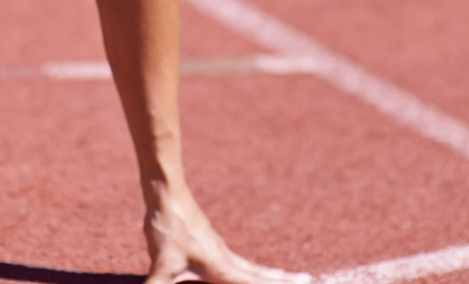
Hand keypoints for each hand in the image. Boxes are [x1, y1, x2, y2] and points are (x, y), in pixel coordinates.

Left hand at [143, 191, 312, 283]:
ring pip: (252, 266)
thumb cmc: (168, 227)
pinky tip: (246, 269)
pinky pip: (239, 261)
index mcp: (220, 267)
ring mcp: (220, 250)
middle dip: (283, 280)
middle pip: (260, 273)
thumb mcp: (159, 265)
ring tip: (290, 277)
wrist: (167, 194)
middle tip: (308, 280)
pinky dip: (254, 268)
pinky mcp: (211, 244)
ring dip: (271, 273)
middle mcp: (225, 259)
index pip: (254, 283)